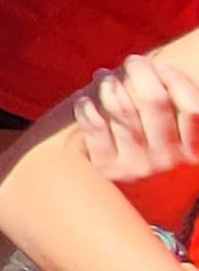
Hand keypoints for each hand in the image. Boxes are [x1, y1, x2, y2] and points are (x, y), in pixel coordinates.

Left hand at [68, 48, 198, 186]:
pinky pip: (95, 130)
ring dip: (110, 85)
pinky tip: (83, 100)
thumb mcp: (178, 142)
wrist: (127, 208)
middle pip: (154, 101)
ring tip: (104, 77)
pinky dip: (87, 110)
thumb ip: (178, 111)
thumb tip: (162, 70)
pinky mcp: (107, 170)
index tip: (161, 66)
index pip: (192, 108)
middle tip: (133, 61)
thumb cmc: (154, 157)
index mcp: (193, 153)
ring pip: (122, 111)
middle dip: (141, 72)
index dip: (176, 80)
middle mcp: (168, 161)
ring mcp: (137, 167)